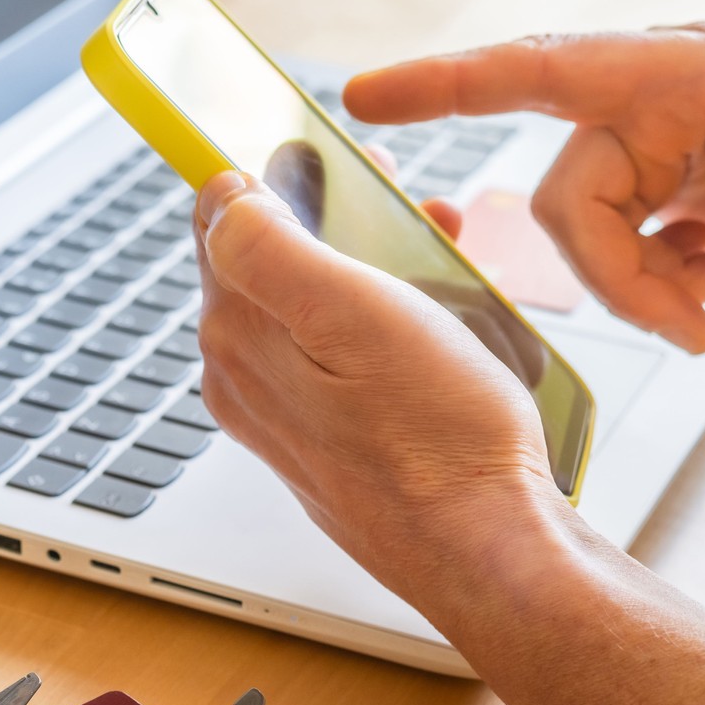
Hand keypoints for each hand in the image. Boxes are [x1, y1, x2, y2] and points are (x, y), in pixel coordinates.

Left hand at [191, 169, 554, 599]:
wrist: (486, 549)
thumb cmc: (436, 437)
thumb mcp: (352, 314)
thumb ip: (271, 250)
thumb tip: (221, 199)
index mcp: (237, 340)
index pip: (219, 227)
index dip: (272, 175)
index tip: (330, 156)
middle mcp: (246, 381)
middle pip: (270, 266)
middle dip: (333, 217)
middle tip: (400, 196)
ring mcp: (287, 417)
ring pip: (314, 310)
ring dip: (371, 266)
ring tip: (441, 249)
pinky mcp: (331, 443)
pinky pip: (343, 359)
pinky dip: (386, 322)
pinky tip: (440, 321)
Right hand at [345, 24, 704, 350]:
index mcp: (676, 70)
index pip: (537, 70)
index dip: (447, 85)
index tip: (368, 98)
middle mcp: (646, 102)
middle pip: (564, 201)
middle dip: (615, 275)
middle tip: (692, 327)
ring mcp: (647, 148)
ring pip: (584, 239)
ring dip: (648, 286)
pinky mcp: (652, 192)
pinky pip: (614, 253)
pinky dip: (666, 284)